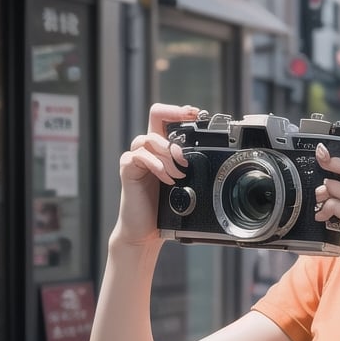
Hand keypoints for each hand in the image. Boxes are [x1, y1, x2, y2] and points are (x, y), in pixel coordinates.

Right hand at [113, 102, 199, 245]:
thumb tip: (211, 158)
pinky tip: (165, 179)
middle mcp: (147, 149)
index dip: (178, 110)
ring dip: (168, 156)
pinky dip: (156, 165)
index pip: (164, 117)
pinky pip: (139, 155)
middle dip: (176, 134)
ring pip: (150, 138)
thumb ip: (190, 168)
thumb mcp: (184, 184)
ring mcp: (135, 158)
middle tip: (185, 160)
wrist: (146, 230)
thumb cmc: (164, 208)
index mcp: (160, 149)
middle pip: (155, 116)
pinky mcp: (127, 169)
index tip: (196, 113)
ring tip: (177, 175)